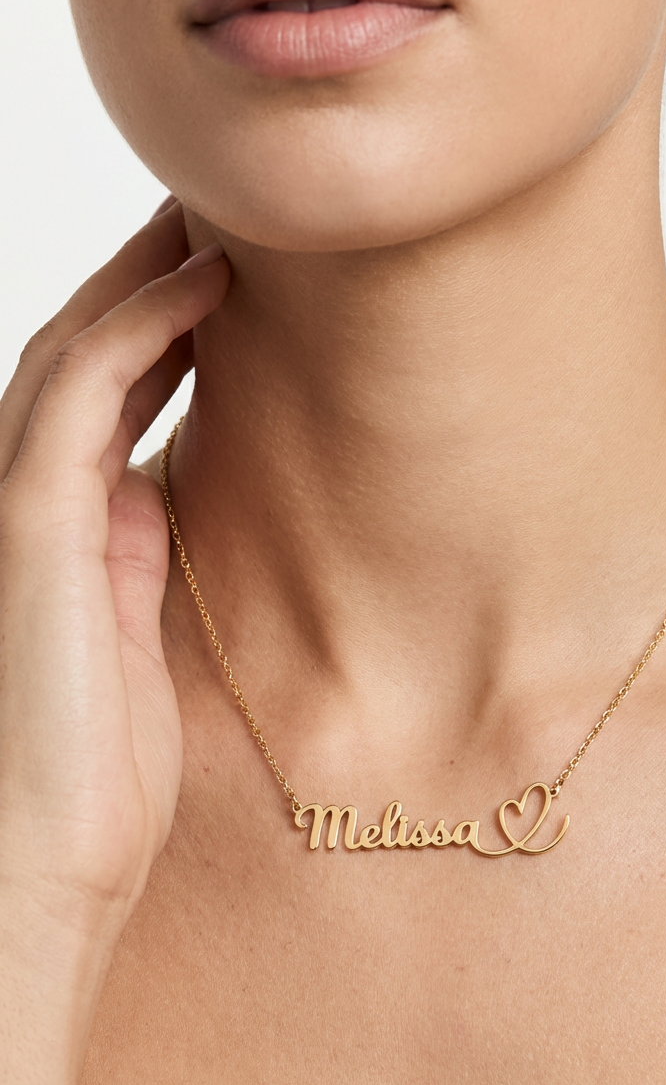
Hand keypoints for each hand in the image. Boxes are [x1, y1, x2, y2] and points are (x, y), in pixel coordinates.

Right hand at [0, 205, 229, 934]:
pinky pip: (83, 397)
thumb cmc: (96, 781)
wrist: (45, 874)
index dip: (155, 322)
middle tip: (217, 210)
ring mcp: (22, 511)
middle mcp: (33, 505)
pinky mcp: (31, 528)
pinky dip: (138, 329)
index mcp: (66, 532)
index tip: (223, 269)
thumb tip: (163, 484)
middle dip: (143, 276)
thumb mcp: (139, 644)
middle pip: (82, 353)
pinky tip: (201, 286)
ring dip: (140, 275)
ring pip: (72, 352)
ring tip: (212, 215)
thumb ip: (140, 557)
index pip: (103, 395)